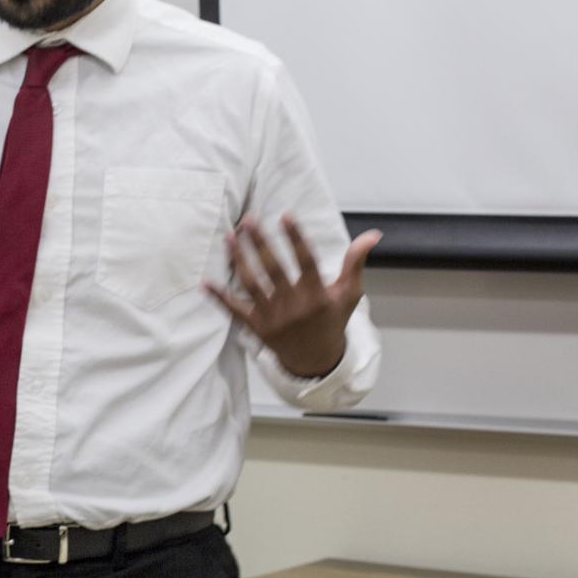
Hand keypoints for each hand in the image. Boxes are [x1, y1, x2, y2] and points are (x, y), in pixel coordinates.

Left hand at [205, 213, 379, 377]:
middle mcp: (294, 305)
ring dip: (239, 259)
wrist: (316, 361)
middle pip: (273, 269)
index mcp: (317, 295)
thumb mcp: (348, 294)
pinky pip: (235, 310)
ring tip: (229, 236)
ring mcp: (273, 317)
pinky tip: (205, 281)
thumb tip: (372, 235)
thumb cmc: (332, 320)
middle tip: (248, 219)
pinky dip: (219, 297)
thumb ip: (355, 263)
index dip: (295, 238)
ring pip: (252, 284)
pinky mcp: (257, 327)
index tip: (285, 215)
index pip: (305, 261)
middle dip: (260, 242)